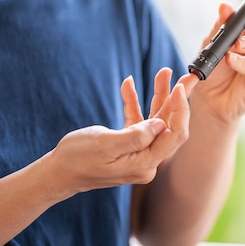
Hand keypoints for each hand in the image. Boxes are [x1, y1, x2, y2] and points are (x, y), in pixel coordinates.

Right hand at [43, 70, 191, 198]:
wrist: (58, 172)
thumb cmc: (77, 159)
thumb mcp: (105, 145)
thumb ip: (135, 136)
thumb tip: (160, 124)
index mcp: (145, 163)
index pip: (173, 135)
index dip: (180, 110)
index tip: (179, 88)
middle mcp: (146, 161)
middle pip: (169, 126)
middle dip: (176, 99)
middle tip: (186, 75)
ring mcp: (138, 153)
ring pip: (155, 121)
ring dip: (158, 96)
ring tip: (163, 72)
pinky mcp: (128, 146)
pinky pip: (138, 122)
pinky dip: (134, 104)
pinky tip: (128, 84)